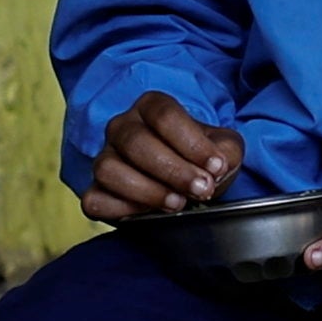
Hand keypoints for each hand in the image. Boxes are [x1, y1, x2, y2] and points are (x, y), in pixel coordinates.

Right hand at [76, 93, 244, 221]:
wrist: (188, 182)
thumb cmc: (201, 158)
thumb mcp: (224, 148)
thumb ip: (226, 151)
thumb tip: (215, 167)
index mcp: (152, 107)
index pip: (164, 115)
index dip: (191, 143)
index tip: (215, 166)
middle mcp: (122, 127)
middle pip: (136, 142)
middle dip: (173, 170)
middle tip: (201, 189)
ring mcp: (104, 157)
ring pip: (108, 169)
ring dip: (148, 190)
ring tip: (178, 202)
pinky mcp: (95, 190)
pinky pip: (95, 199)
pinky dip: (122, 209)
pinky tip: (149, 213)